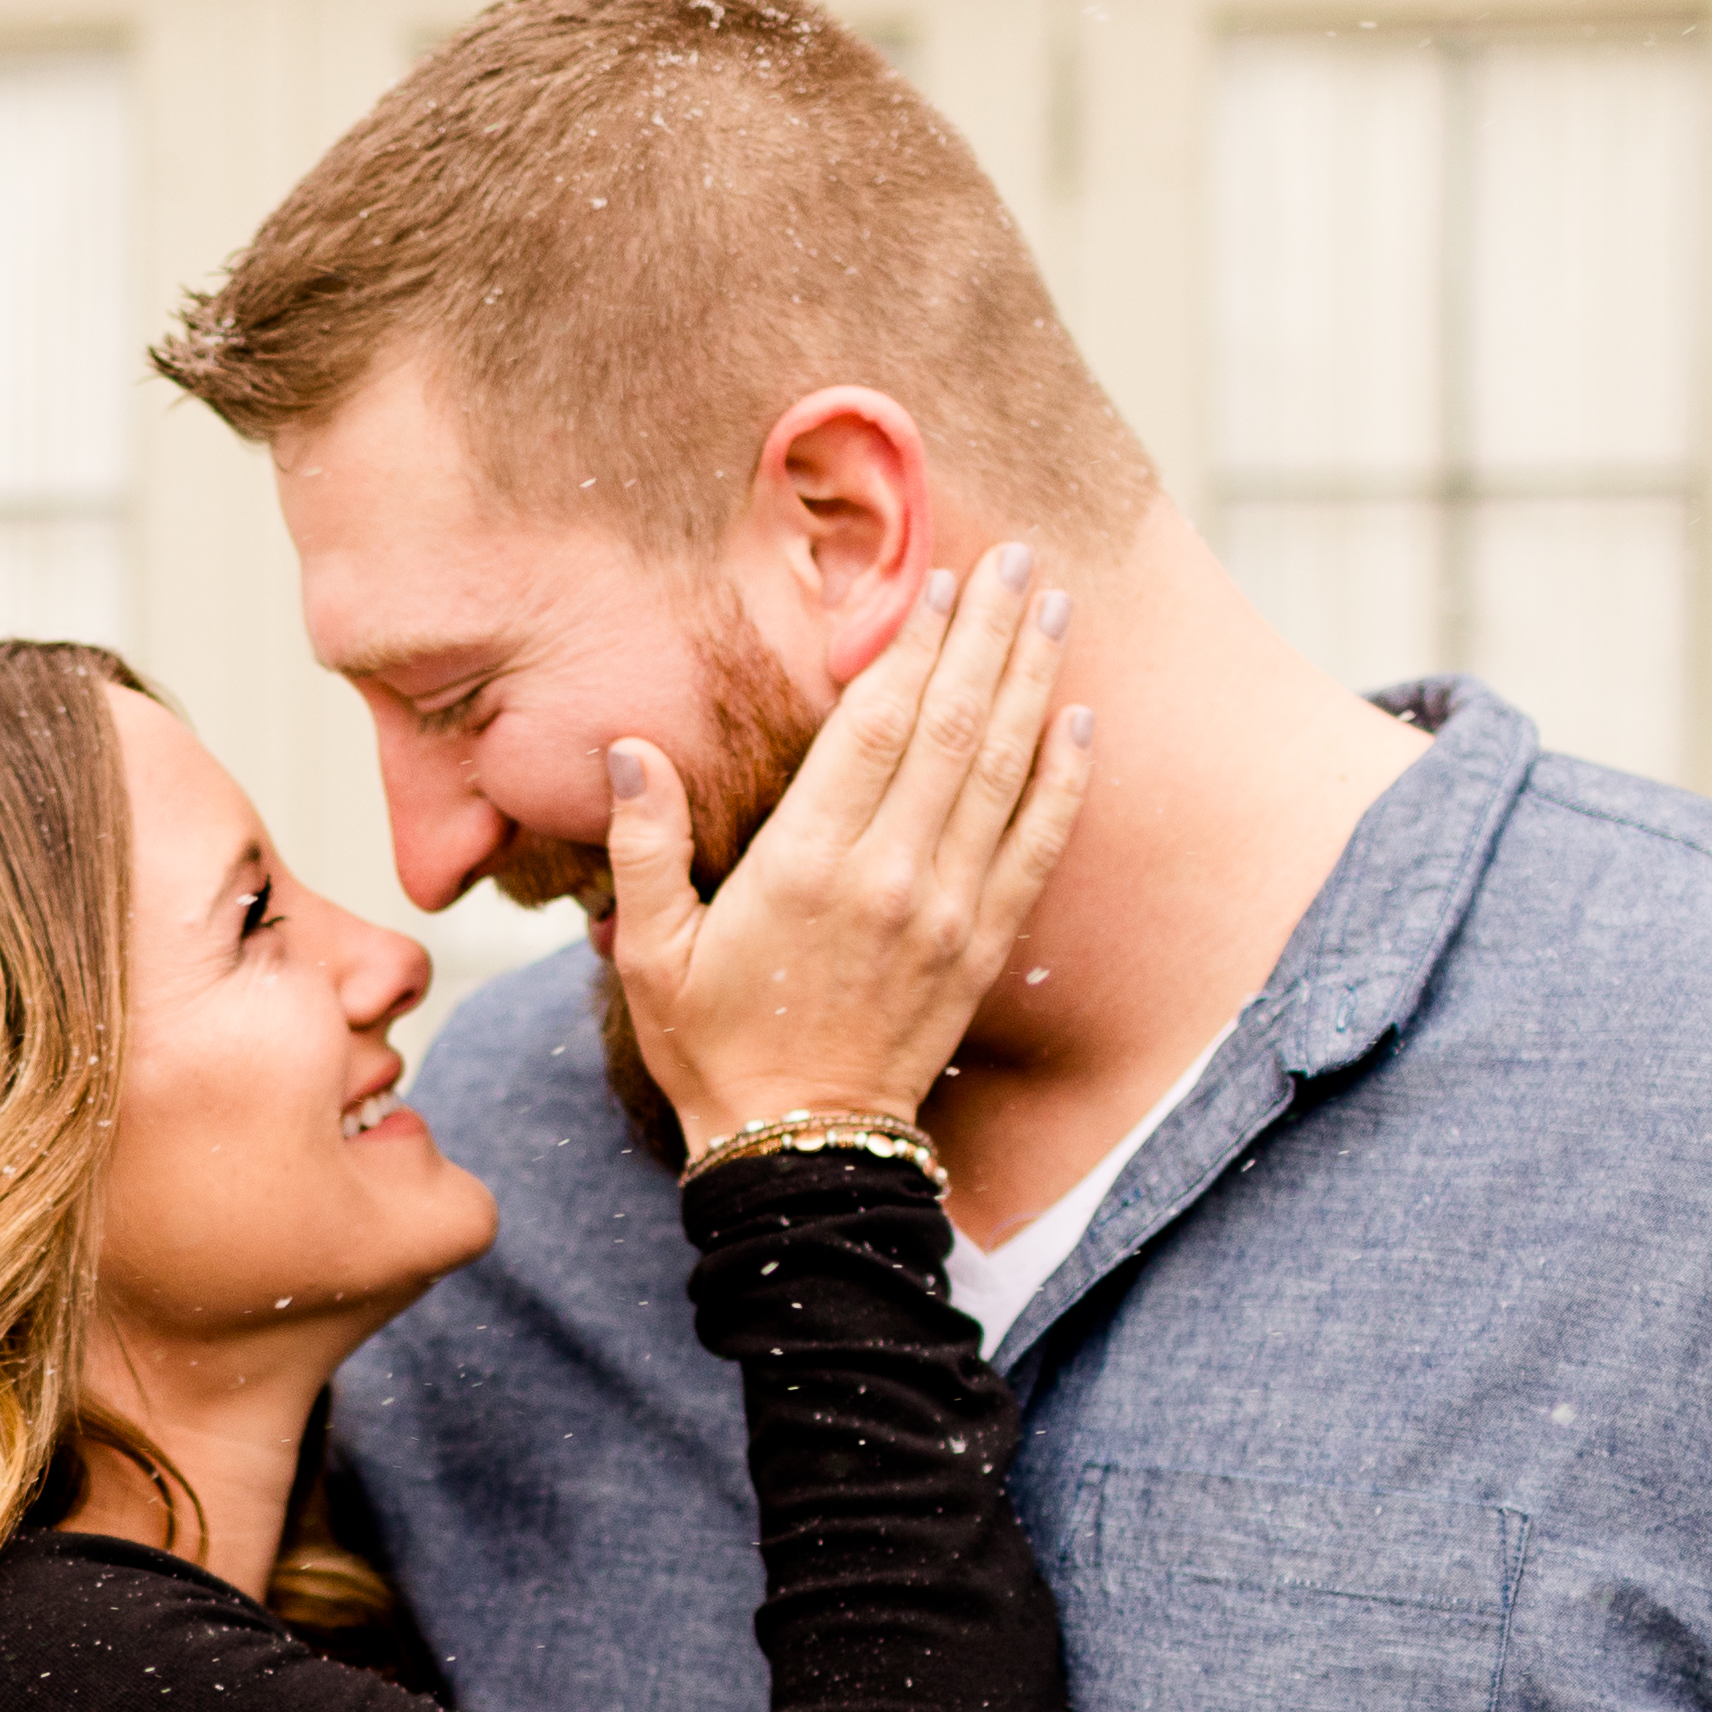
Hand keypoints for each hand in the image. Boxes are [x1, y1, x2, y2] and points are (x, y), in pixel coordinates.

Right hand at [606, 535, 1095, 1150]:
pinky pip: (1037, 844)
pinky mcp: (982, 946)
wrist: (800, 1151)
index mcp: (806, 867)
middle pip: (953, 727)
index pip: (874, 727)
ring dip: (1032, 681)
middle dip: (987, 634)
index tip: (936, 581)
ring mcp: (947, 911)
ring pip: (1004, 771)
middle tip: (1013, 560)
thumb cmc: (714, 1049)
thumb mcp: (651, 953)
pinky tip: (1080, 720)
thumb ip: (647, 846)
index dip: (911, 646)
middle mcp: (890, 877)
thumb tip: (632, 749)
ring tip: (1052, 606)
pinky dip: (1063, 778)